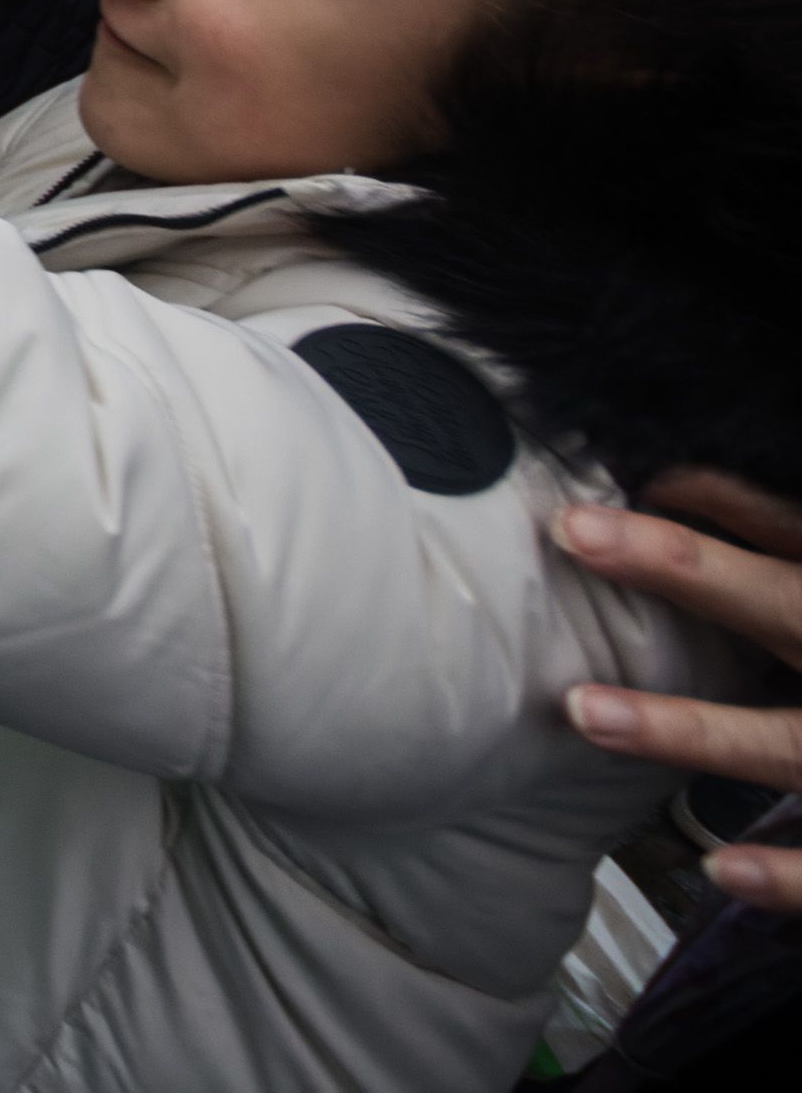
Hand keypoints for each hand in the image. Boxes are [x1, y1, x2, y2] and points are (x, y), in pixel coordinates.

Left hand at [556, 469, 801, 910]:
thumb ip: (774, 530)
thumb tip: (673, 484)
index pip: (793, 533)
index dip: (715, 512)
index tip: (604, 500)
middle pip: (790, 610)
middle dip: (691, 570)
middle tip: (578, 534)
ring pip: (791, 743)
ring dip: (695, 729)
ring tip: (587, 713)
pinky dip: (792, 874)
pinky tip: (721, 869)